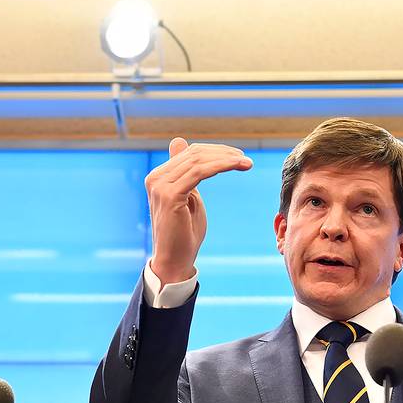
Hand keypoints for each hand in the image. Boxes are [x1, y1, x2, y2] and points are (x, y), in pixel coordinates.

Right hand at [145, 137, 252, 285]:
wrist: (174, 260)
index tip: (238, 157)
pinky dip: (221, 166)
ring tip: (246, 163)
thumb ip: (185, 173)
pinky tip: (237, 166)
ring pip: (199, 161)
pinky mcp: (170, 195)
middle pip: (195, 154)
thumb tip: (178, 141)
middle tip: (245, 159)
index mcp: (158, 177)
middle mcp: (155, 178)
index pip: (189, 153)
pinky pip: (199, 172)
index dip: (215, 151)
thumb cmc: (184, 233)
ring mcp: (160, 186)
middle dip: (223, 153)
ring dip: (226, 159)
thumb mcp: (187, 197)